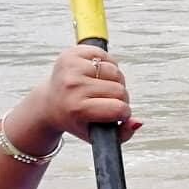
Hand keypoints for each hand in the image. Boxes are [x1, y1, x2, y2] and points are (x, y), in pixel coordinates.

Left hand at [12, 45, 137, 148]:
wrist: (50, 102)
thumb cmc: (77, 119)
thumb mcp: (98, 134)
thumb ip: (122, 133)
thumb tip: (138, 122)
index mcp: (76, 108)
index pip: (119, 108)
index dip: (124, 113)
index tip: (118, 114)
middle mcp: (72, 86)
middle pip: (119, 89)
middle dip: (121, 97)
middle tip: (109, 101)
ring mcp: (71, 67)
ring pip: (115, 71)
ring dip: (115, 81)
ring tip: (103, 88)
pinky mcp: (73, 53)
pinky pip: (106, 56)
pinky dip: (108, 66)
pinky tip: (97, 75)